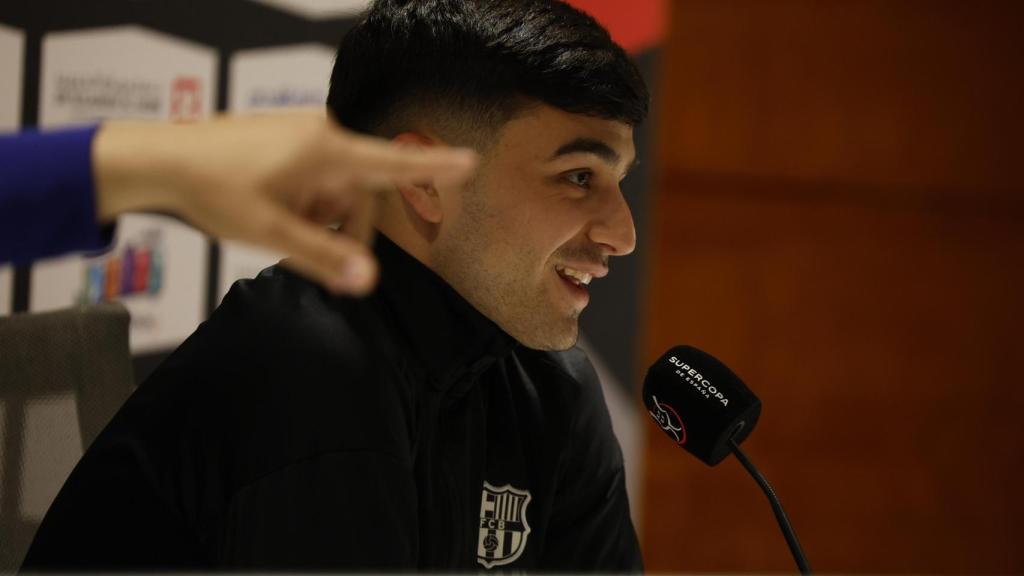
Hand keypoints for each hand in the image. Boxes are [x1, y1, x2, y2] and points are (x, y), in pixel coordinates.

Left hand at [91, 110, 476, 294]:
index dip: (435, 168)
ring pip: (337, 191)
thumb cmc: (214, 190)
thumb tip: (369, 284)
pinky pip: (317, 180)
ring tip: (279, 229)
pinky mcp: (290, 143)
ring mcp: (305, 136)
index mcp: (326, 150)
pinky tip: (275, 213)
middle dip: (341, 228)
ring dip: (319, 218)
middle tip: (306, 252)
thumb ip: (324, 258)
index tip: (471, 164)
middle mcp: (322, 136)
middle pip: (360, 194)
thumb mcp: (272, 232)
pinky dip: (306, 204)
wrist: (161, 160)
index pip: (393, 164)